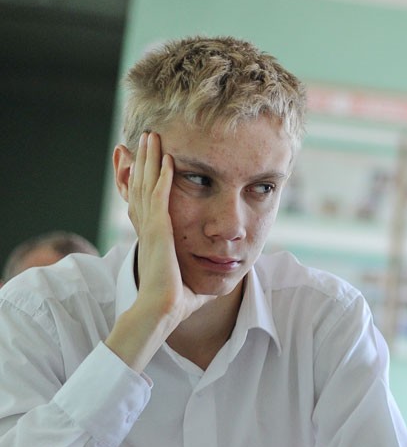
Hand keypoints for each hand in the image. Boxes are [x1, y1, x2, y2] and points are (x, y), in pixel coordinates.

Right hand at [129, 132, 212, 322]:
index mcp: (155, 236)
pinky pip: (161, 197)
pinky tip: (170, 159)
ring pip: (149, 184)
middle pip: (143, 183)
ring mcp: (152, 227)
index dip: (147, 176)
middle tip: (146, 136)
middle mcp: (149, 227)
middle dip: (145, 159)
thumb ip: (203, 271)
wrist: (163, 310)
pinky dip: (163, 177)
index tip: (150, 158)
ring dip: (151, 159)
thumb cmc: (178, 300)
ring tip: (152, 137)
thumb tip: (223, 277)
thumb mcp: (193, 276)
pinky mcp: (159, 231)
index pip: (148, 198)